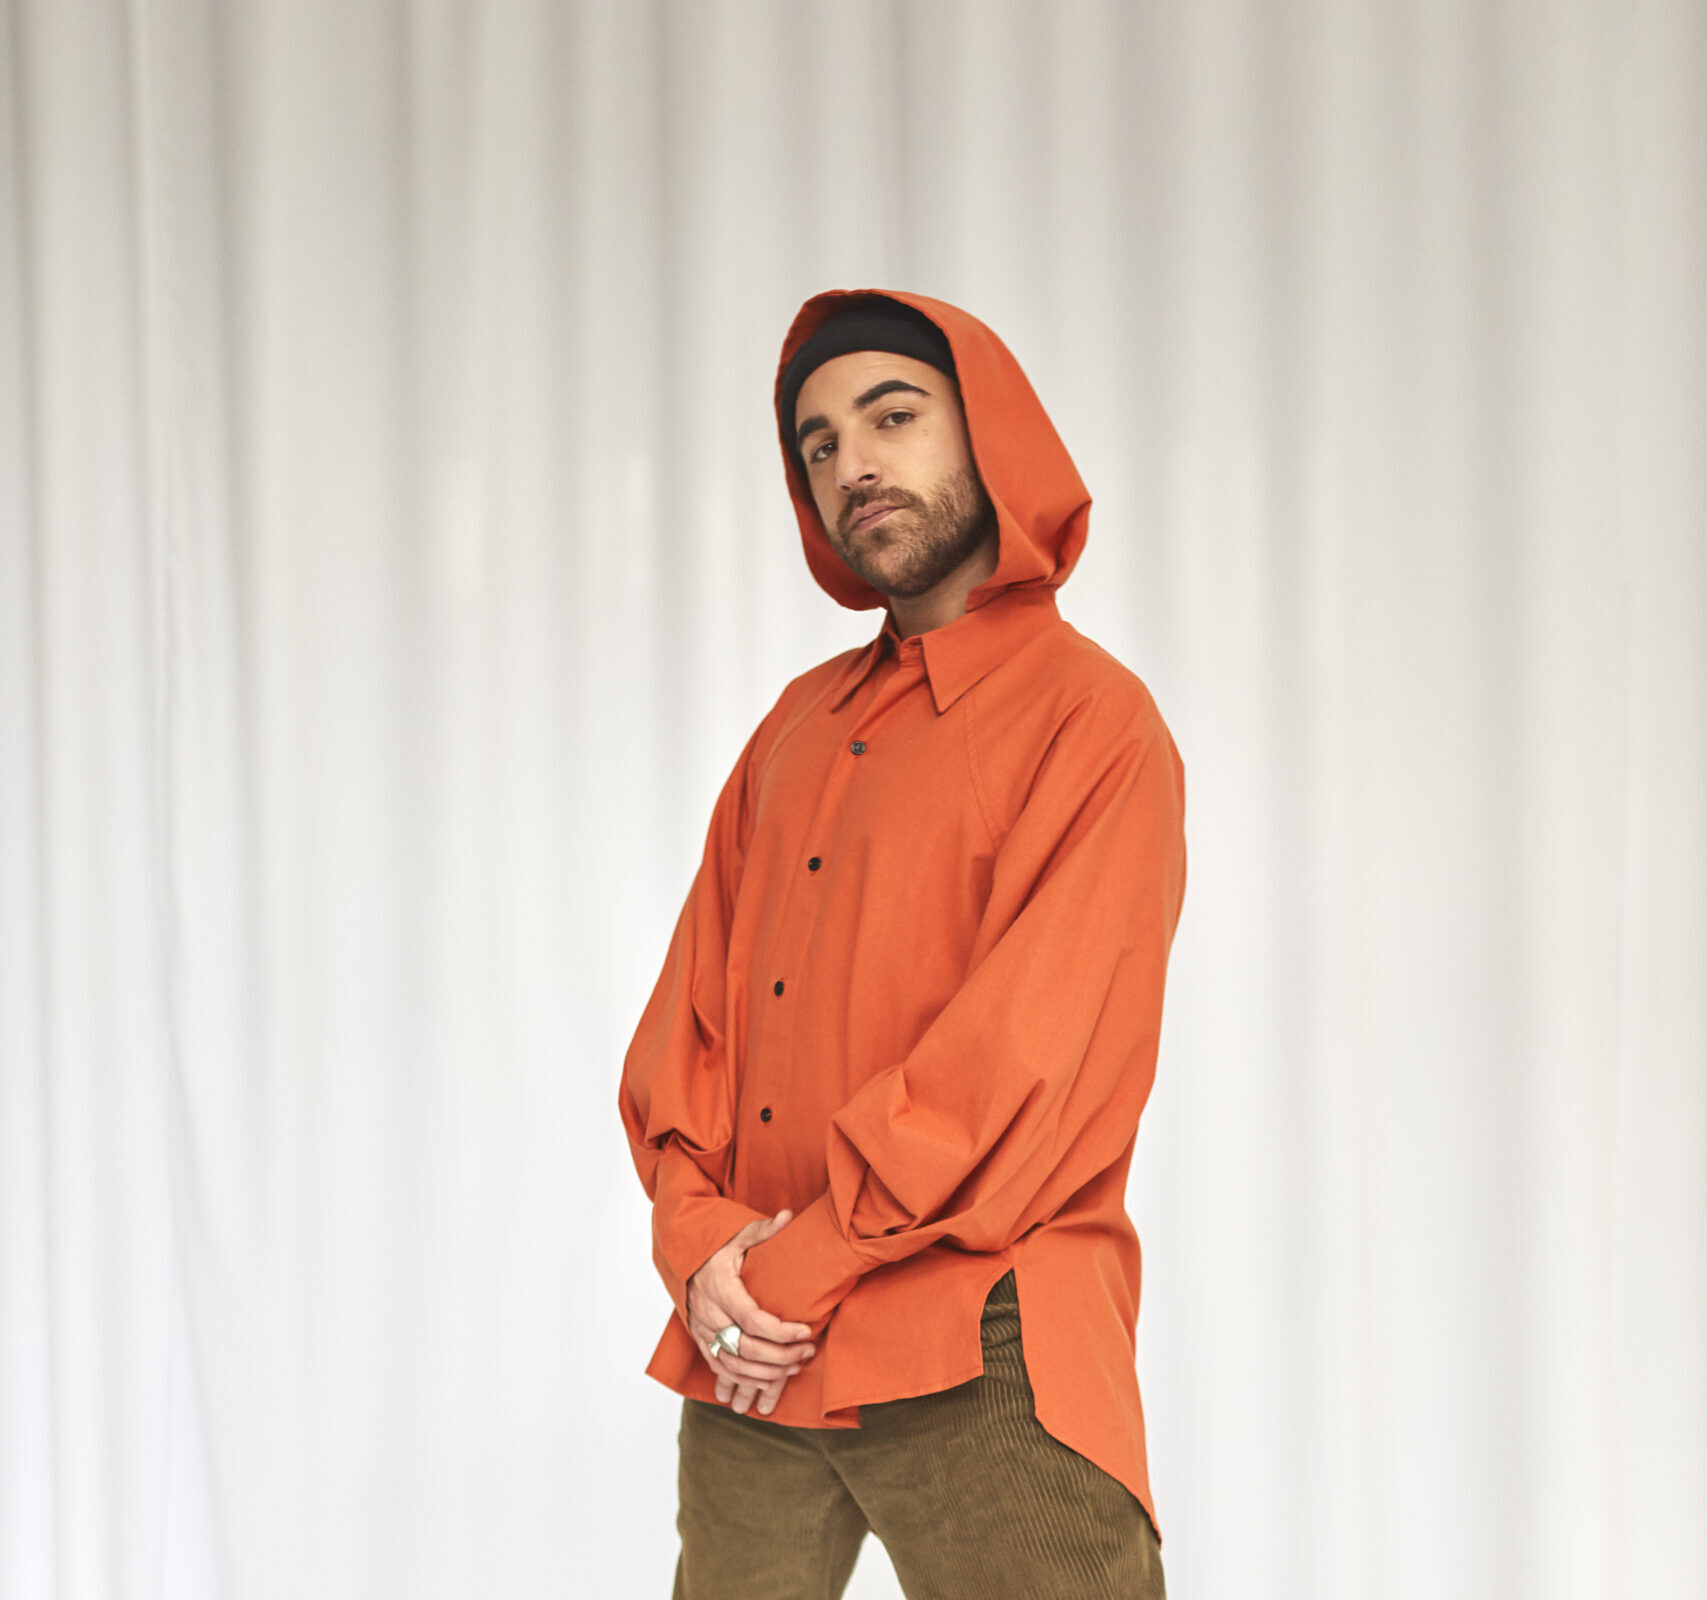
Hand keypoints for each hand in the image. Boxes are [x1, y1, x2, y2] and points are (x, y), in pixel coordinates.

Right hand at [685, 1210, 815, 1415]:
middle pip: (746, 1349)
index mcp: (720, 1287)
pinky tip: (770, 1378)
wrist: (681, 1258)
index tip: (806, 1331)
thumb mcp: (737, 1233)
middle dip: (782, 1356)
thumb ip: (763, 1230)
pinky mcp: (700, 1340)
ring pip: (734, 1365)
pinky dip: (746, 1379)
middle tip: (808, 1350)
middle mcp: (709, 1313)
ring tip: (796, 1366)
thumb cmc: (715, 1246)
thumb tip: (788, 1216)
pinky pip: (721, 1368)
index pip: (753, 1319)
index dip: (781, 1332)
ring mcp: (702, 1330)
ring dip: (767, 1373)